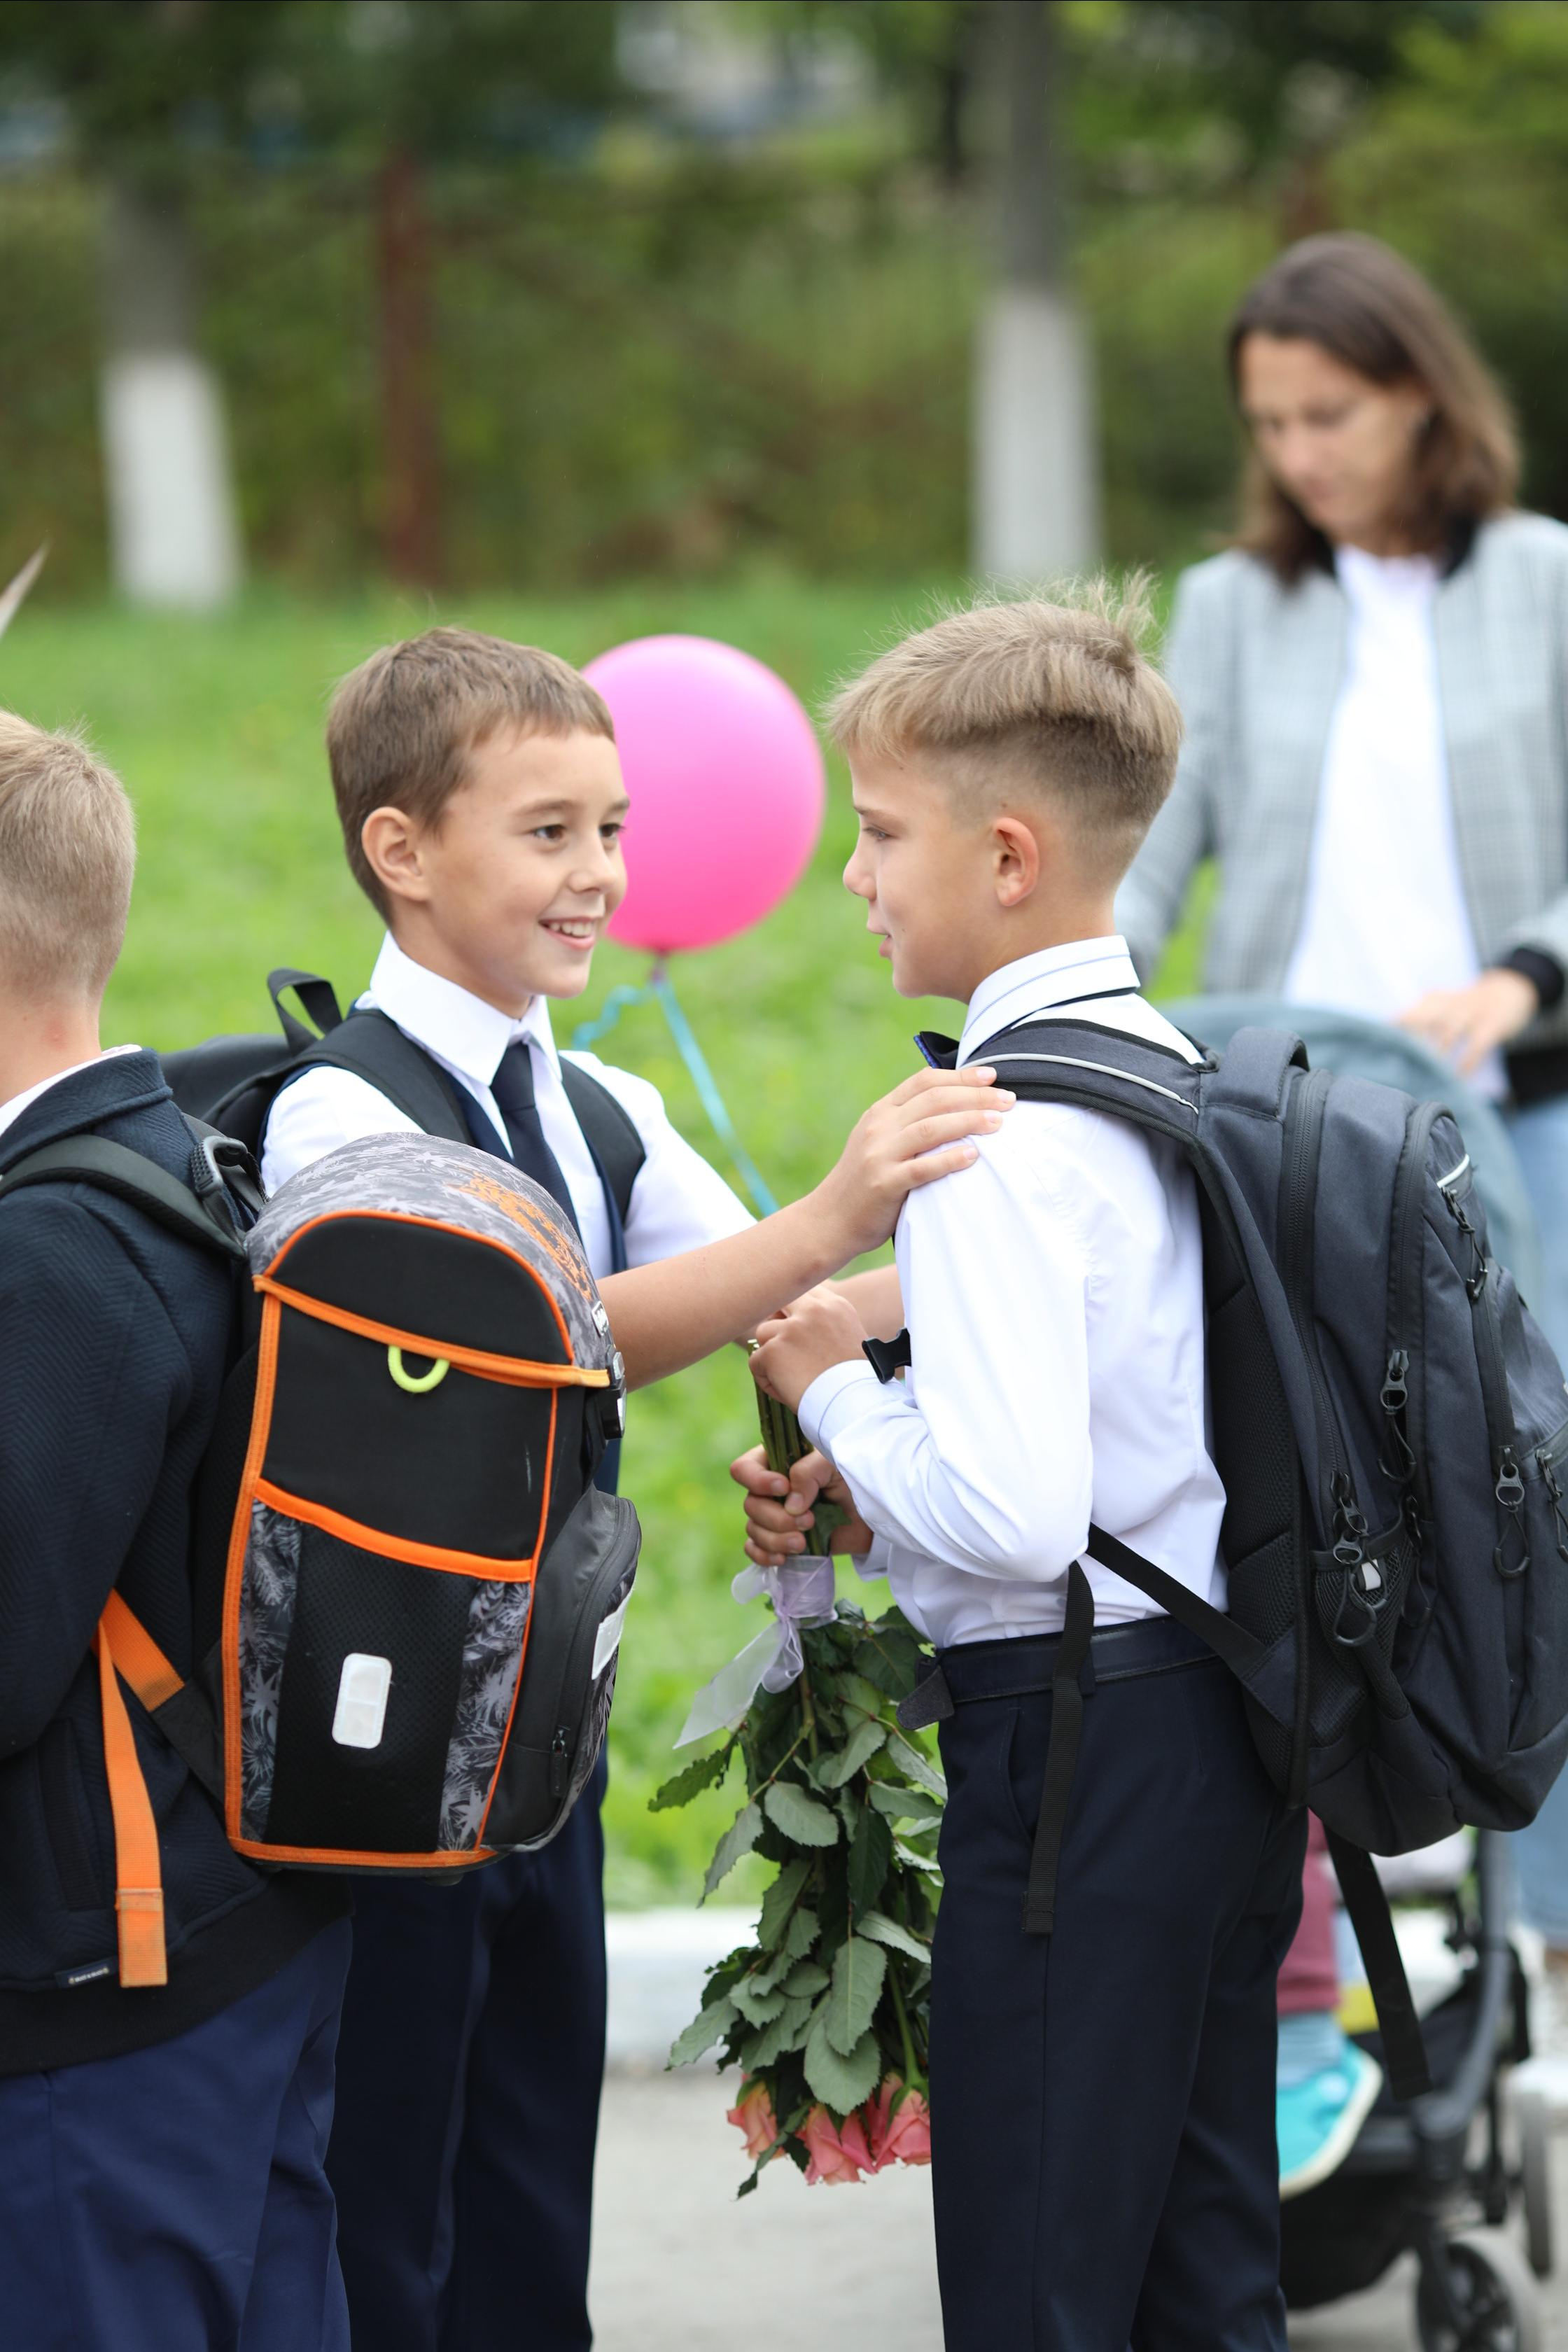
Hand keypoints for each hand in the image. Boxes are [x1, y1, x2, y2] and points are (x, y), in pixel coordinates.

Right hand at [729, 1442, 872, 1564]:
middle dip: (777, 1518)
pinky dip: (764, 1556)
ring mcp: (773, 1517)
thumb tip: (791, 1505)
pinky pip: (755, 1550)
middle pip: (750, 1505)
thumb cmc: (851, 1478)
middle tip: (808, 1521)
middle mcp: (769, 1490)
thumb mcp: (832, 1463)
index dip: (757, 1481)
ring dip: (776, 1540)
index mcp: (776, 1464)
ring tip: (802, 1544)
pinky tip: (785, 1558)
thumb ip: (808, 1473)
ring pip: (753, 1530)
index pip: (744, 1469)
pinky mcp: (779, 1540)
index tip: (784, 1488)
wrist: (870, 1514)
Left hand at [751, 1287, 868, 1412]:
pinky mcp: (773, 1350)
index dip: (794, 1308)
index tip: (794, 1323)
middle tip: (784, 1346)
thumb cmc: (855, 1381)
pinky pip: (756, 1362)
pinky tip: (786, 1390)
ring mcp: (791, 1328)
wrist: (854, 1404)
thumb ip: (825, 1323)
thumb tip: (796, 1322)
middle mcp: (813, 1310)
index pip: (804, 1290)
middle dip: (777, 1321)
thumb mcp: (849, 1338)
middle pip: (779, 1301)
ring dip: (771, 1354)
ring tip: (790, 1377)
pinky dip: (767, 1380)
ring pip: (763, 1332)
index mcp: (835, 1305)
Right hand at [811, 1064, 1011, 1263]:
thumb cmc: (864, 1182)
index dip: (960, 1076)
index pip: (924, 1082)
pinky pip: (922, 1168)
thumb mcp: (879, 1141)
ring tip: (998, 1124)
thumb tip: (958, 1108)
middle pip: (934, 1100)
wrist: (829, 1220)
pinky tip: (973, 1156)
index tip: (991, 1076)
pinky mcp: (884, 1184)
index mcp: (880, 1112)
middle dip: (975, 1097)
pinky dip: (949, 1159)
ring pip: (930, 1128)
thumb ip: (908, 1123)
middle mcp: (879, 1127)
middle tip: (1008, 1101)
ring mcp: (879, 1155)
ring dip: (968, 1122)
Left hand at [1397, 967, 1538, 1076]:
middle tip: (1402, 1061)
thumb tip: (1390, 1039)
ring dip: (1438, 1052)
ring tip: (1426, 1072)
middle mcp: (1452, 1003)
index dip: (1398, 1030)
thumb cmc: (1467, 1006)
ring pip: (1451, 1031)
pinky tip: (1459, 1076)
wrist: (1511, 991)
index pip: (1412, 1013)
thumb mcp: (1444, 1004)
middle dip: (1414, 1039)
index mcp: (1436, 1000)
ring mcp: (1473, 1012)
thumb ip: (1420, 1019)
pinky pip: (1479, 1042)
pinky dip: (1469, 1059)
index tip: (1383, 1048)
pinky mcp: (1493, 1024)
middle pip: (1428, 1019)